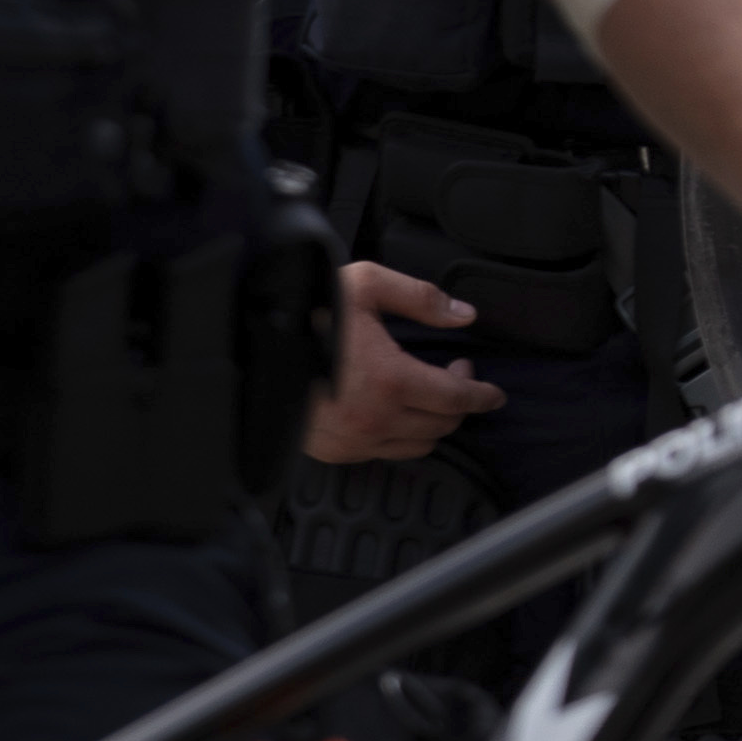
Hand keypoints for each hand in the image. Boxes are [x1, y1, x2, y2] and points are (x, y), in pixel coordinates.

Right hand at [305, 259, 500, 467]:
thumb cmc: (304, 315)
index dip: (482, 395)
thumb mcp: (364, 286)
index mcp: (390, 380)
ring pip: (416, 446)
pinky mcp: (331, 452)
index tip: (494, 393)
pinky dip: (397, 438)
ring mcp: (352, 440)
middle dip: (459, 402)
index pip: (456, 398)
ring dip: (431, 423)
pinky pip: (381, 454)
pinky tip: (393, 413)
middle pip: (442, 425)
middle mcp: (374, 419)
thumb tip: (462, 314)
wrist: (248, 347)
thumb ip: (420, 298)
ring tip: (426, 394)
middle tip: (454, 374)